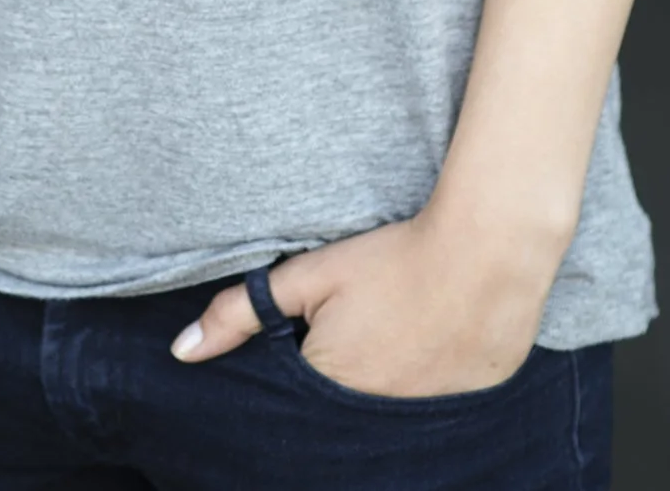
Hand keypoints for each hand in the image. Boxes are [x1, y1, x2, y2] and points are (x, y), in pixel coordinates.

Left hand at [173, 207, 559, 398]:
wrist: (489, 247)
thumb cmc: (395, 258)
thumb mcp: (312, 276)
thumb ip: (243, 312)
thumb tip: (181, 352)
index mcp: (331, 391)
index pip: (298, 404)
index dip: (307, 370)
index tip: (327, 338)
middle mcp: (375, 421)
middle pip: (342, 418)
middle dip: (344, 389)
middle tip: (368, 334)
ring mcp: (427, 420)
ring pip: (391, 417)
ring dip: (389, 387)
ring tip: (401, 338)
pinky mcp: (470, 406)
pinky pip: (437, 410)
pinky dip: (431, 386)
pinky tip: (438, 345)